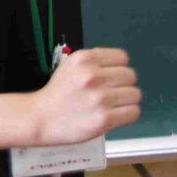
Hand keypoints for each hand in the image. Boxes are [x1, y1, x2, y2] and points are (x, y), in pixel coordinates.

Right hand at [25, 48, 140, 145]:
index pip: (122, 57)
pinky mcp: (104, 119)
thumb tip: (123, 67)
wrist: (41, 118)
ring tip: (112, 105)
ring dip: (126, 101)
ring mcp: (100, 98)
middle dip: (123, 84)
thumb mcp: (72, 65)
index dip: (118, 68)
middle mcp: (93, 76)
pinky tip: (115, 115)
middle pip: (131, 76)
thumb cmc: (59, 92)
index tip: (110, 77)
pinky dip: (127, 114)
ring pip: (135, 94)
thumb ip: (96, 62)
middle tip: (111, 93)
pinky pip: (133, 112)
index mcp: (84, 59)